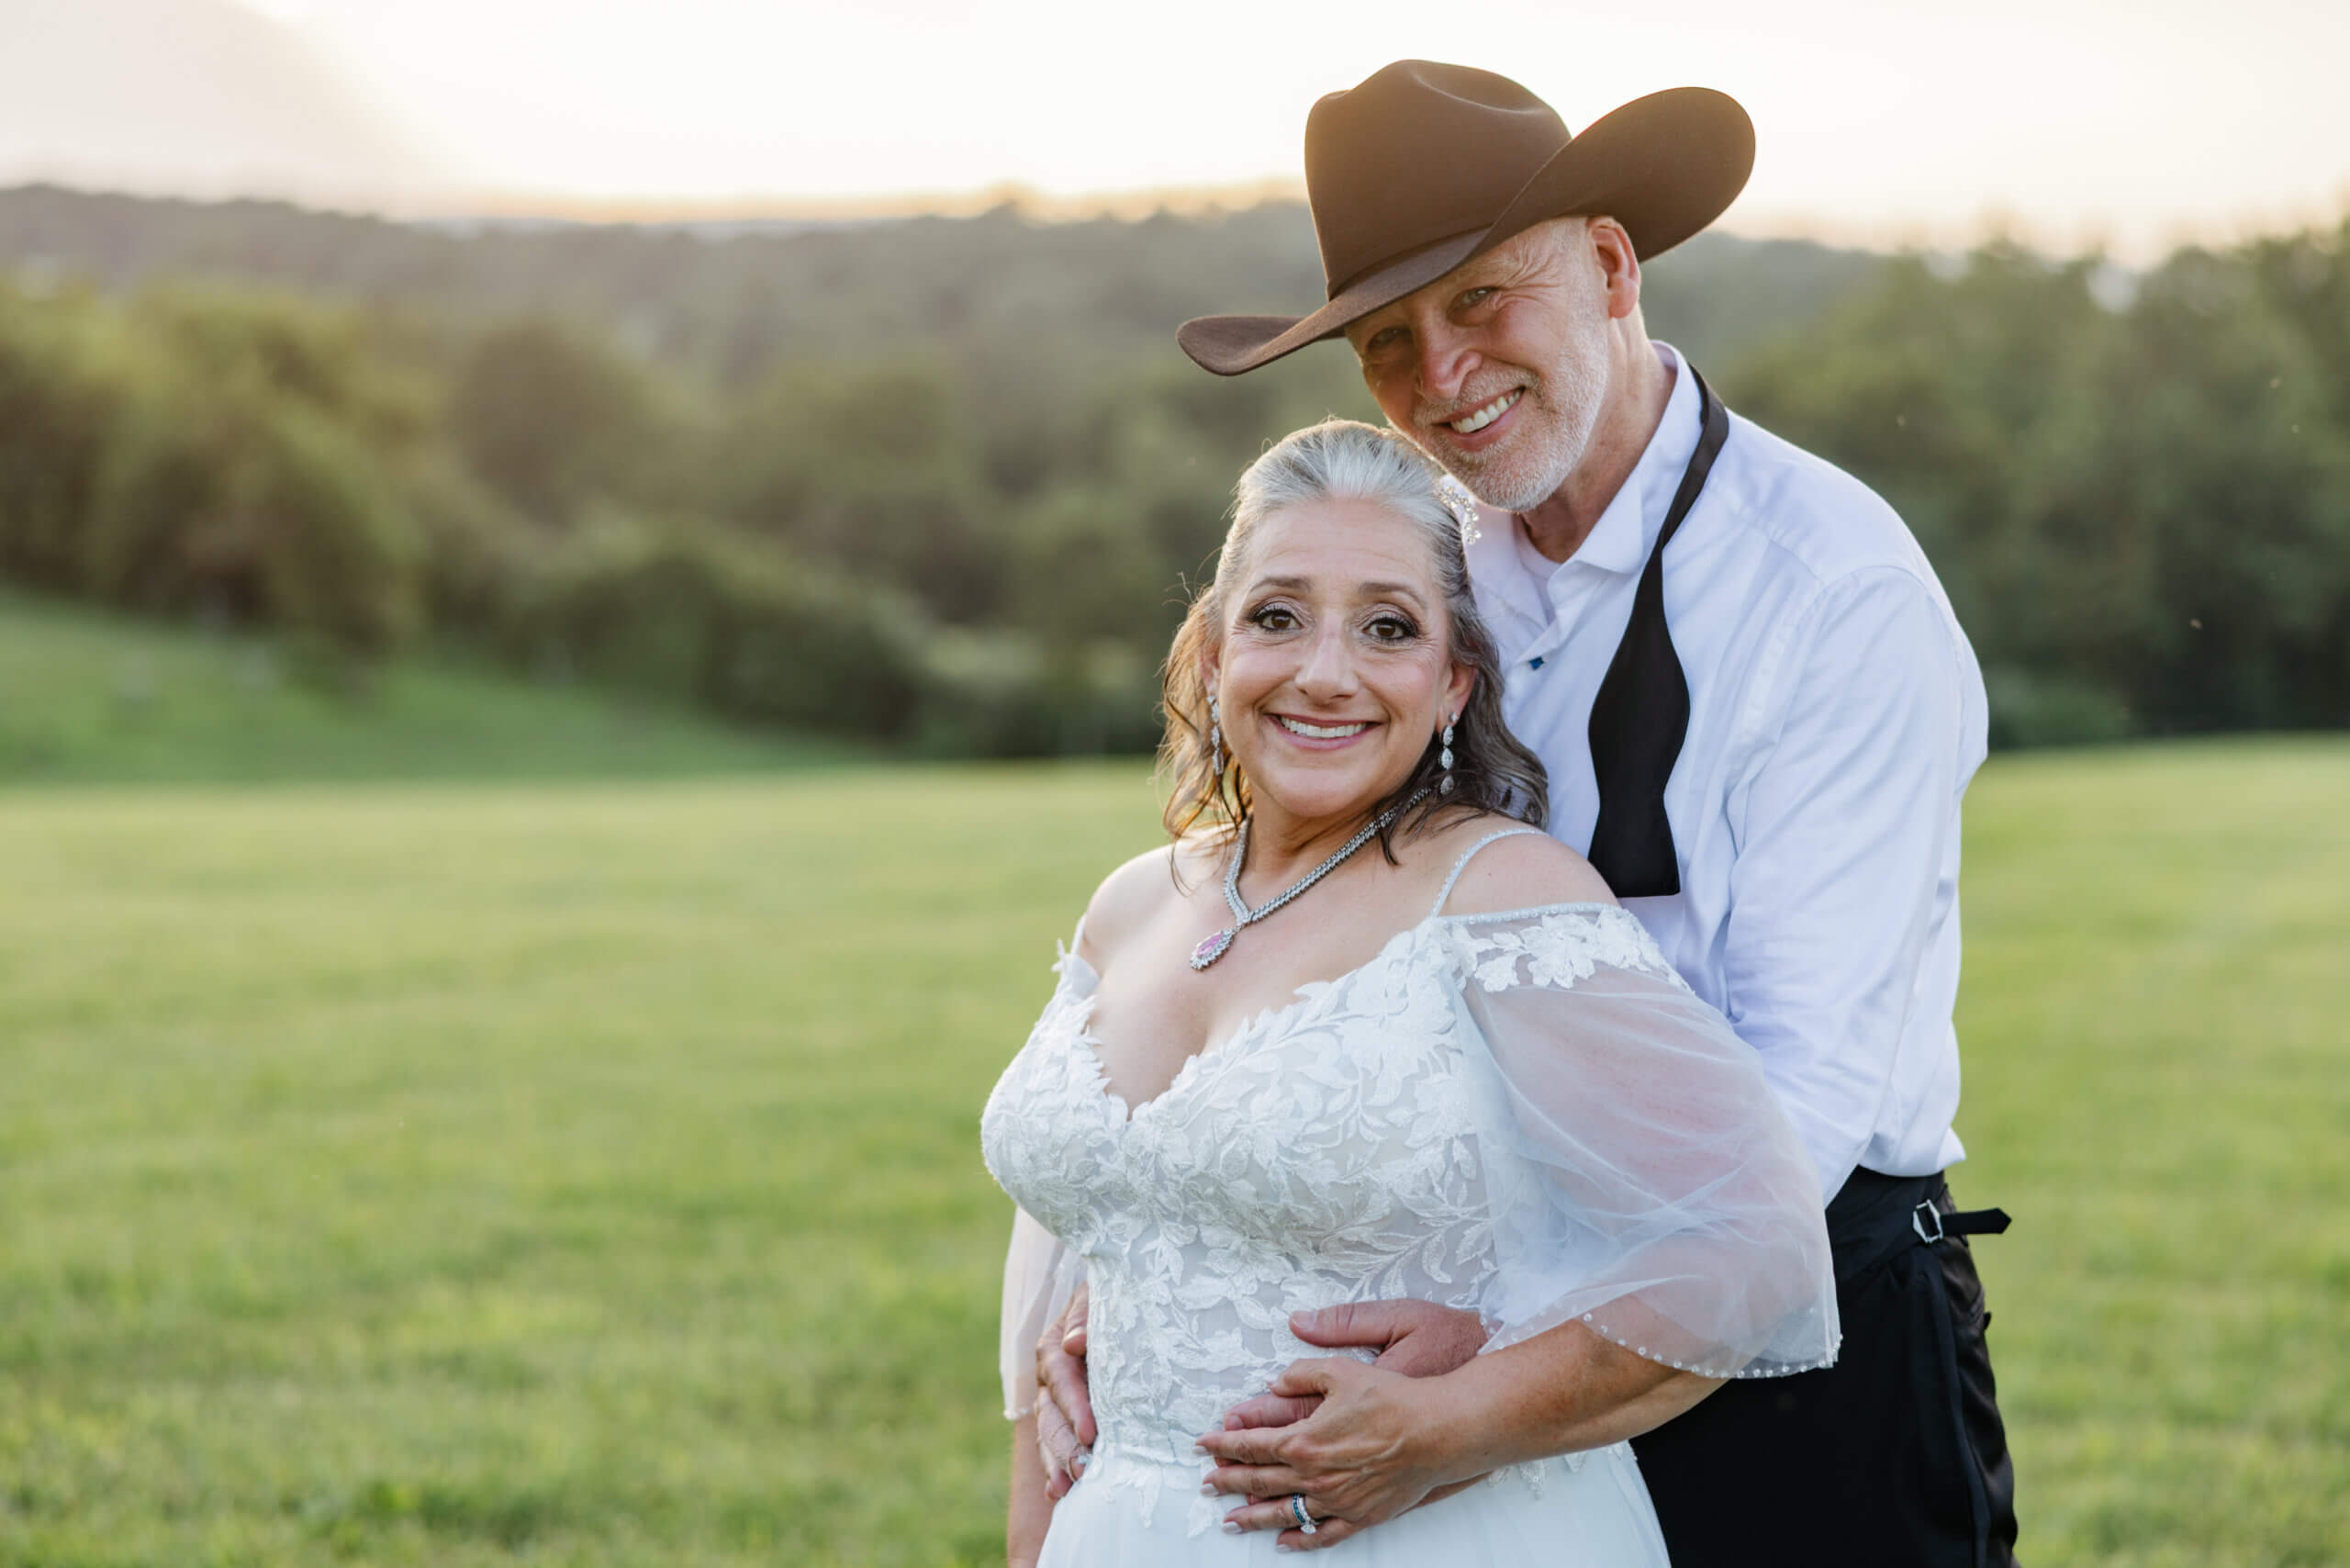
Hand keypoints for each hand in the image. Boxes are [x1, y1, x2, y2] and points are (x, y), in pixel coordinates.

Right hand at [1033, 1280, 1093, 1499]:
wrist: (1114, 1305)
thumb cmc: (1111, 1299)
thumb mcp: (1097, 1296)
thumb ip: (1085, 1316)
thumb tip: (1076, 1344)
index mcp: (1054, 1348)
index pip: (1061, 1379)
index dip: (1074, 1406)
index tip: (1090, 1432)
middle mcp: (1049, 1379)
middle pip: (1050, 1415)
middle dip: (1065, 1445)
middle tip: (1082, 1470)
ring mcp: (1053, 1402)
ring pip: (1048, 1436)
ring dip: (1057, 1463)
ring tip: (1067, 1489)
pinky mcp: (1064, 1419)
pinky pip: (1054, 1446)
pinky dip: (1054, 1469)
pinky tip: (1059, 1494)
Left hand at [1205, 1299, 1489, 1548]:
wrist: (1436, 1432)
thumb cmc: (1392, 1399)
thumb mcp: (1339, 1371)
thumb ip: (1300, 1375)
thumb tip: (1275, 1383)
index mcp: (1303, 1440)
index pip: (1251, 1445)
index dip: (1224, 1444)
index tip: (1204, 1445)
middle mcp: (1313, 1476)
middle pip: (1259, 1481)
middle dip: (1228, 1481)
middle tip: (1207, 1484)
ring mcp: (1336, 1500)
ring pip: (1284, 1512)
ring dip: (1253, 1516)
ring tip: (1231, 1522)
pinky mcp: (1360, 1514)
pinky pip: (1324, 1534)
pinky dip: (1301, 1540)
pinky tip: (1286, 1542)